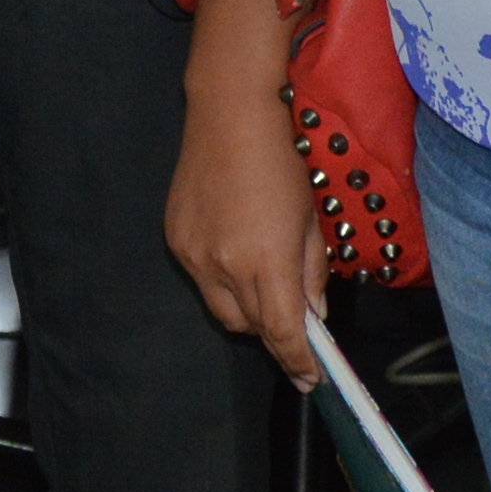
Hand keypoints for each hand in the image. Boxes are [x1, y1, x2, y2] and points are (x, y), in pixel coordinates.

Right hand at [164, 65, 331, 387]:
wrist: (231, 113)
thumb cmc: (282, 159)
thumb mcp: (310, 219)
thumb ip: (311, 273)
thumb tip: (314, 315)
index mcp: (266, 262)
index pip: (283, 333)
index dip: (298, 362)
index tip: (311, 378)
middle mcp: (224, 266)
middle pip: (249, 329)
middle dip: (272, 331)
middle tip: (293, 314)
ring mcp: (193, 254)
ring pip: (222, 308)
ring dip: (246, 306)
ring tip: (262, 271)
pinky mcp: (175, 240)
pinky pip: (201, 279)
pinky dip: (222, 278)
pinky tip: (235, 246)